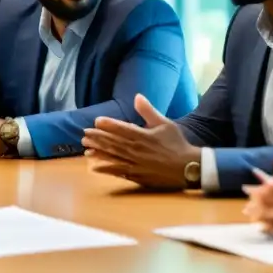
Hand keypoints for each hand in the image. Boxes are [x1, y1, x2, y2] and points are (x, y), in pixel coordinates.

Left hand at [82, 94, 199, 189]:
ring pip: (113, 157)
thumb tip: (137, 96)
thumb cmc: (176, 143)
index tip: (96, 121)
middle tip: (84, 135)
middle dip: (98, 138)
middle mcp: (137, 150)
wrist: (187, 167)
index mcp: (143, 136)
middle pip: (114, 143)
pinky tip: (94, 167)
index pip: (122, 129)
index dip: (108, 125)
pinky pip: (118, 172)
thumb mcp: (165, 123)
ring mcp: (136, 164)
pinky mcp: (136, 176)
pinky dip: (106, 170)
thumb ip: (149, 111)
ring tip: (86, 149)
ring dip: (99, 153)